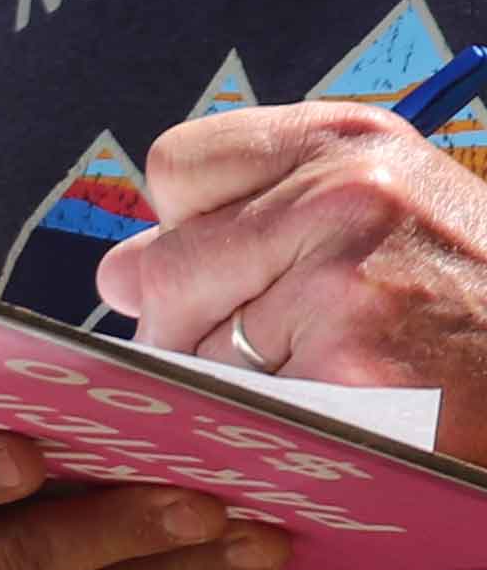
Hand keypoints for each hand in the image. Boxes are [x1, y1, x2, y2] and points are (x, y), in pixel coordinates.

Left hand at [103, 100, 486, 446]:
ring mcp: (342, 286)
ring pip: (185, 348)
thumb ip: (262, 213)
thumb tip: (119, 268)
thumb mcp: (393, 207)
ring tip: (324, 373)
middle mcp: (345, 196)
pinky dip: (260, 427)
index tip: (235, 256)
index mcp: (354, 142)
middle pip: (159, 268)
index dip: (188, 225)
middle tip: (281, 340)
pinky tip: (331, 414)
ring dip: (226, 380)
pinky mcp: (343, 373)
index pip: (177, 165)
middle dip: (191, 319)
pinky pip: (230, 410)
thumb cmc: (474, 298)